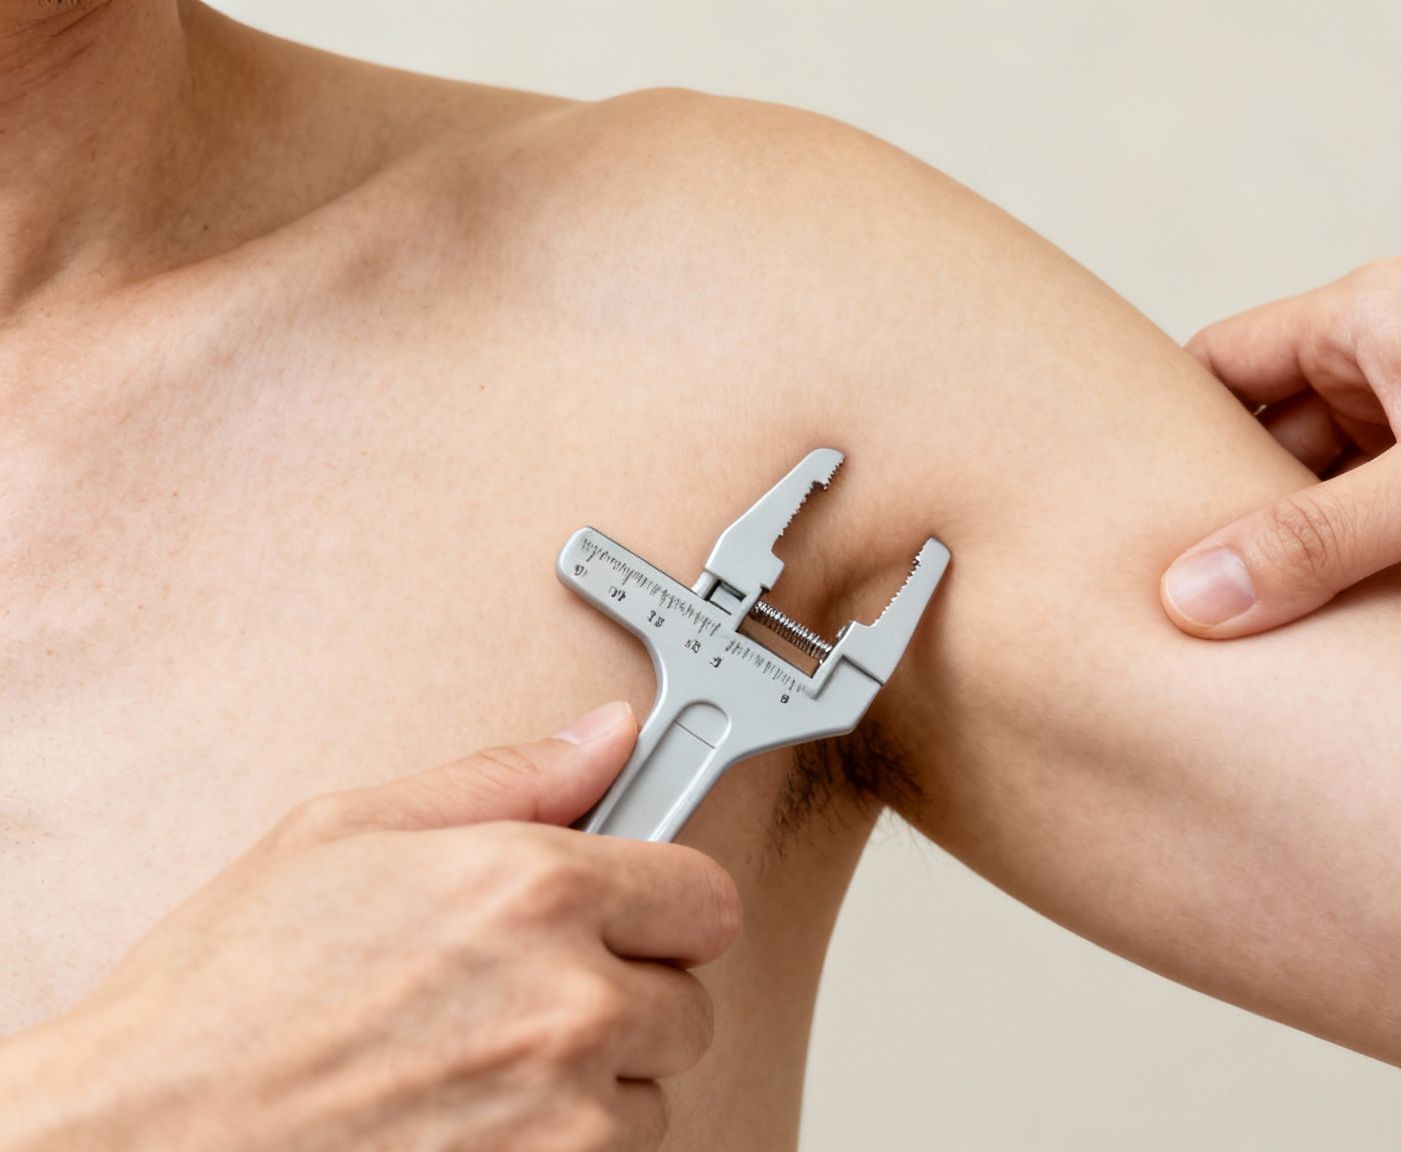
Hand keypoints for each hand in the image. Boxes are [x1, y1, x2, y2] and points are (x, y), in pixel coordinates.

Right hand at [0, 702, 739, 1151]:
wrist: (140, 1139)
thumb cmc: (220, 1000)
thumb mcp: (342, 834)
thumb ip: (506, 780)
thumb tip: (605, 736)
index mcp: (534, 891)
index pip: (704, 898)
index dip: (660, 908)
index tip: (627, 921)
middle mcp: (569, 1003)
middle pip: (684, 1004)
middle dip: (620, 1000)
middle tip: (518, 1002)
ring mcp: (564, 1115)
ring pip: (647, 1096)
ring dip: (587, 1089)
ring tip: (470, 1070)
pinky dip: (555, 1151)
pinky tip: (466, 1124)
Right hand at [1161, 260, 1400, 636]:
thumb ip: (1316, 544)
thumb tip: (1192, 597)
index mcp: (1365, 318)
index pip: (1218, 367)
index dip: (1164, 443)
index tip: (1119, 527)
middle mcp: (1399, 359)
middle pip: (1276, 446)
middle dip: (1245, 525)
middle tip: (1191, 614)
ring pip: (1347, 501)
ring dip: (1326, 566)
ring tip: (1276, 646)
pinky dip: (1397, 585)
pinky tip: (1386, 645)